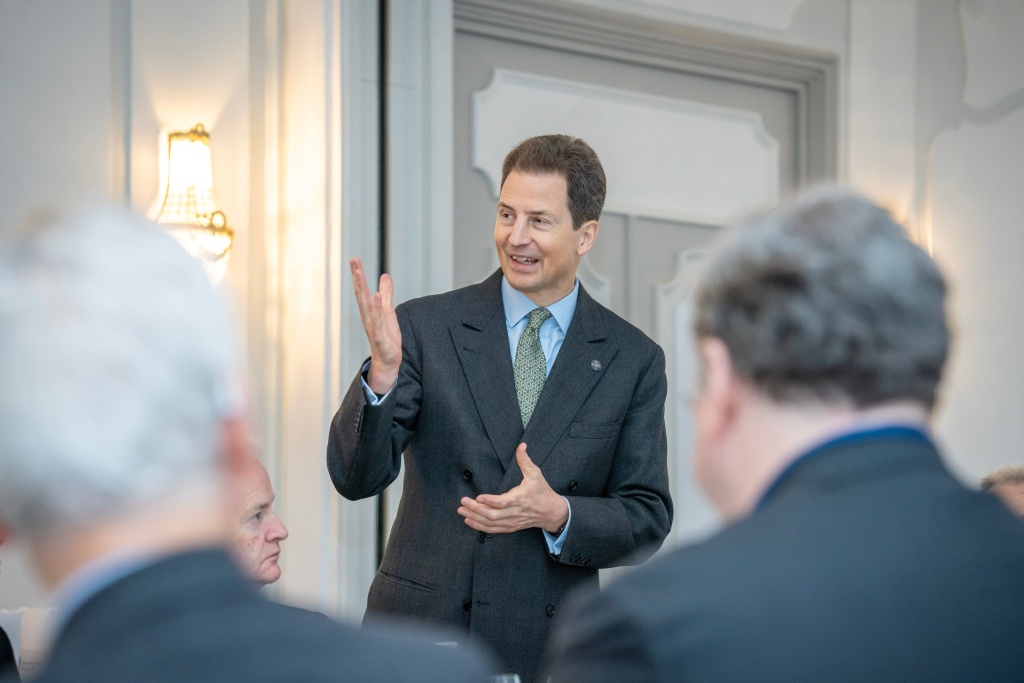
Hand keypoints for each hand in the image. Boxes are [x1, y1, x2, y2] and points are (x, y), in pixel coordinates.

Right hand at [350, 257, 401, 393]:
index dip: (358, 274)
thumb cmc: (387, 337)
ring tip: (360, 273)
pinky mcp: (378, 336)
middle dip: (357, 277)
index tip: (354, 259)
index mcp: (369, 310)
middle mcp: (367, 316)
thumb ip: (386, 294)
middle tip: (353, 261)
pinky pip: (375, 320)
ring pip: (366, 304)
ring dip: (362, 288)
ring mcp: (371, 326)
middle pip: (361, 293)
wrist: (388, 361)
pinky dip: (374, 308)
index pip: (362, 289)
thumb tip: (385, 276)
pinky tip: (375, 296)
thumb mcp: (388, 311)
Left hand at [458, 443, 568, 533]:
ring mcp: (512, 521)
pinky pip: (493, 530)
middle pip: (493, 514)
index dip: (490, 501)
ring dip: (475, 518)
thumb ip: (525, 460)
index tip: (477, 497)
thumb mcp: (535, 474)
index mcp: (520, 499)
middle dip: (476, 509)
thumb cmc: (542, 491)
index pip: (503, 502)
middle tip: (463, 501)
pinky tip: (469, 521)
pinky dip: (480, 527)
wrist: (551, 512)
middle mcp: (514, 512)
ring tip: (461, 510)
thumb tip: (521, 445)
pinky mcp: (510, 527)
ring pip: (491, 523)